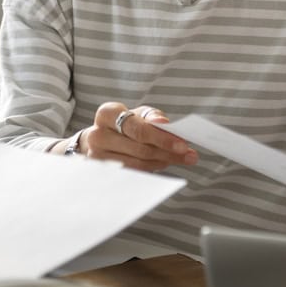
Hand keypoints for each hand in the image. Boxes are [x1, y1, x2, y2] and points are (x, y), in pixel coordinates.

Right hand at [77, 102, 198, 171]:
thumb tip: (164, 124)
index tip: (183, 145)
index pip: (138, 129)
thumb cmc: (124, 124)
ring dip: (162, 162)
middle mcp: (97, 135)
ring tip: (179, 158)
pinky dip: (151, 168)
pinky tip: (163, 163)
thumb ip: (153, 117)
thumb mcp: (138, 114)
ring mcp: (96, 156)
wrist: (99, 139)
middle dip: (168, 152)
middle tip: (190, 155)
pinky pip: (132, 173)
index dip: (162, 138)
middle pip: (139, 148)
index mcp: (107, 113)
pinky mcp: (100, 173)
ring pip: (137, 164)